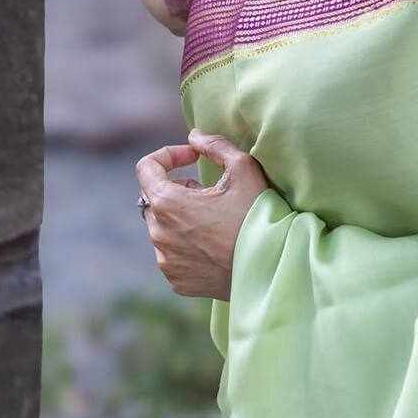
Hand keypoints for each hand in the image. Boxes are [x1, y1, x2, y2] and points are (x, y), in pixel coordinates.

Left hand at [135, 130, 270, 300]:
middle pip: (156, 199)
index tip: (193, 158)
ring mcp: (166, 260)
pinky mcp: (176, 280)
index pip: (146, 168)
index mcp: (167, 202)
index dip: (169, 155)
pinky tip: (214, 245)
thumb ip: (215, 145)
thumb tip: (195, 137)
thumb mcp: (243, 168)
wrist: (271, 267)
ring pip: (163, 227)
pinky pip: (172, 254)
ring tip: (215, 219)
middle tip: (211, 193)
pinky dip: (186, 245)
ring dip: (181, 217)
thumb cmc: (257, 214)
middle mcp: (158, 232)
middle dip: (178, 189)